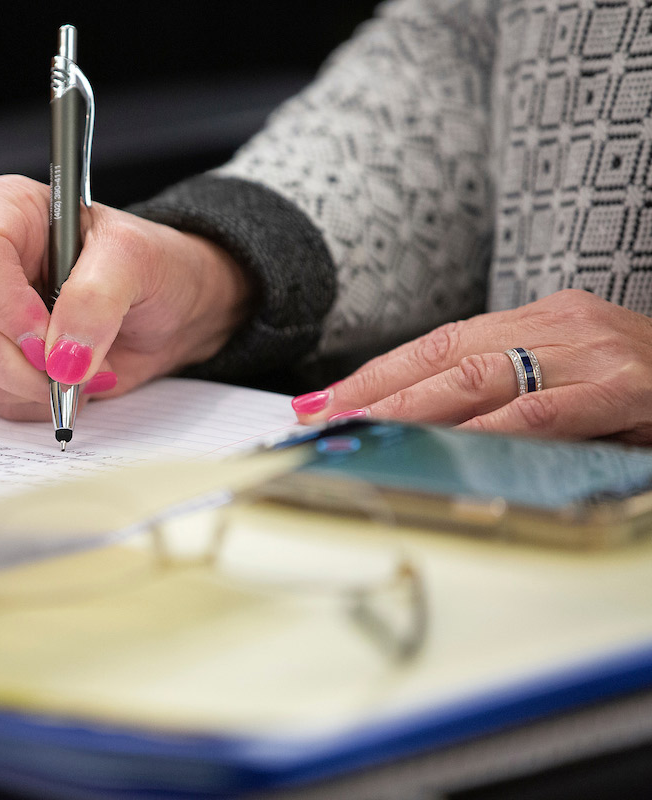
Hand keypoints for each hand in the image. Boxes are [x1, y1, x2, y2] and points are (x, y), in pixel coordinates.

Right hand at [0, 175, 248, 419]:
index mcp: (7, 211)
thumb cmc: (153, 266)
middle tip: (75, 366)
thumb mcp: (137, 260)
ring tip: (83, 371)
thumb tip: (61, 357)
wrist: (170, 311)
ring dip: (31, 385)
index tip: (48, 334)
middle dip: (23, 360)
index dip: (6, 304)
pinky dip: (33, 401)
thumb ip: (97, 299)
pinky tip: (69, 382)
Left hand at [292, 289, 651, 444]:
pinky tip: (446, 445)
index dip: (380, 372)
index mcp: (542, 320)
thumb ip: (512, 391)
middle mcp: (561, 325)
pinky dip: (487, 430)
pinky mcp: (623, 387)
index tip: (328, 399)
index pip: (441, 343)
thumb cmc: (647, 387)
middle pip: (446, 356)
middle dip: (378, 390)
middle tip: (324, 417)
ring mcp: (594, 353)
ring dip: (411, 407)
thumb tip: (428, 424)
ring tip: (362, 429)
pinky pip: (541, 412)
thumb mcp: (574, 376)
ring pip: (480, 377)